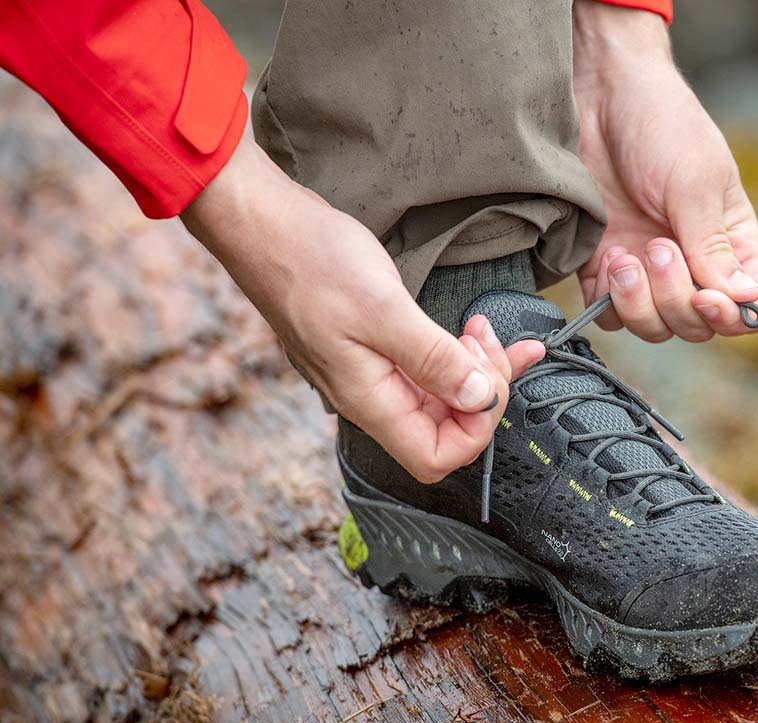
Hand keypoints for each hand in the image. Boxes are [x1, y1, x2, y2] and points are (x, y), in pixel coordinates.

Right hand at [181, 136, 544, 481]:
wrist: (262, 223)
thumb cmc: (310, 261)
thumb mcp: (381, 308)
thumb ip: (433, 360)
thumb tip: (480, 400)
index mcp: (370, 400)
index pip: (435, 457)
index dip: (475, 429)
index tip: (488, 379)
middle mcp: (371, 397)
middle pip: (447, 428)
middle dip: (484, 390)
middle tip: (489, 339)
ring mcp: (373, 373)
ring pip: (442, 396)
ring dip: (477, 370)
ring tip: (483, 328)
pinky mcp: (376, 347)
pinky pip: (429, 367)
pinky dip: (460, 354)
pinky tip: (473, 329)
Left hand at [572, 2, 757, 342]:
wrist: (599, 95)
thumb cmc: (661, 125)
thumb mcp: (694, 183)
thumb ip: (712, 247)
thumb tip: (742, 301)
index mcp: (732, 243)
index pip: (751, 308)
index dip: (732, 318)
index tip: (706, 297)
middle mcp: (693, 264)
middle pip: (697, 326)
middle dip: (675, 299)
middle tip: (657, 246)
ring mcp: (646, 269)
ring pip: (653, 327)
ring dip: (639, 303)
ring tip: (625, 256)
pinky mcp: (602, 267)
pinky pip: (608, 316)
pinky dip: (607, 301)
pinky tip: (605, 257)